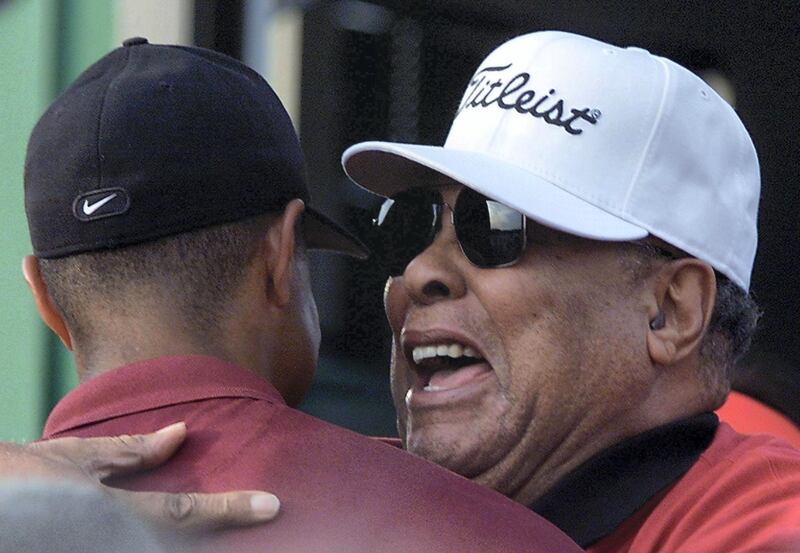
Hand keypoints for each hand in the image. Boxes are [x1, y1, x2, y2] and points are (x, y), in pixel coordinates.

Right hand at [0, 422, 279, 529]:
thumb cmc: (14, 478)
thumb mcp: (73, 457)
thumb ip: (131, 452)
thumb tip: (181, 434)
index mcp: (108, 513)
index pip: (184, 513)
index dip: (231, 509)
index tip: (272, 505)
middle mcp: (109, 543)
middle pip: (181, 546)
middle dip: (218, 535)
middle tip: (258, 516)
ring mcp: (98, 552)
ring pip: (165, 551)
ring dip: (195, 540)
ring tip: (229, 530)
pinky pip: (142, 551)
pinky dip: (171, 541)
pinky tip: (192, 535)